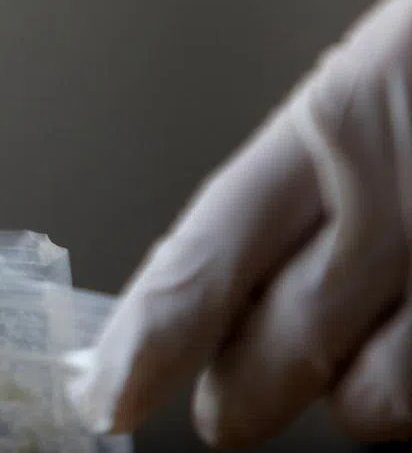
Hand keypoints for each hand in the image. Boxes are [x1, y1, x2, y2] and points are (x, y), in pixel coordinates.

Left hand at [69, 0, 411, 445]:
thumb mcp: (365, 83)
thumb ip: (291, 188)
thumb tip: (208, 287)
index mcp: (333, 125)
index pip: (203, 258)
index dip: (144, 345)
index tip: (106, 396)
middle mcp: (401, 202)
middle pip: (275, 356)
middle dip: (239, 393)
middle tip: (229, 400)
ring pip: (376, 406)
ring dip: (357, 393)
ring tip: (371, 341)